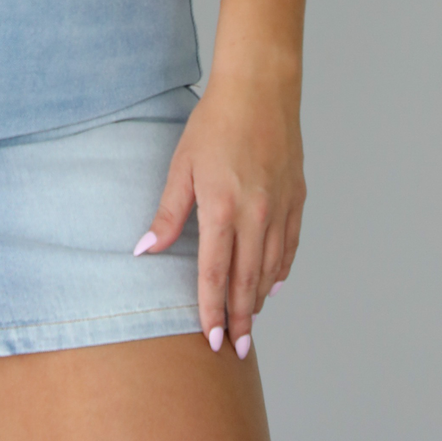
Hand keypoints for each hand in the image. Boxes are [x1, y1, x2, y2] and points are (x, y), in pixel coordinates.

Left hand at [132, 72, 304, 356]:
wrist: (260, 90)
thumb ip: (168, 213)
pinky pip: (290, 246)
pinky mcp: (296, 198)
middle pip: (247, 281)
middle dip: (240, 319)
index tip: (212, 340)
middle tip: (238, 350)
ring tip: (249, 322)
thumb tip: (145, 250)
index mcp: (223, 209)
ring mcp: (280, 208)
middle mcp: (256, 215)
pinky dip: (281, 270)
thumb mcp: (181, 166)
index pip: (215, 274)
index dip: (212, 310)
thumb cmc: (214, 124)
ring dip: (259, 299)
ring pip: (271, 268)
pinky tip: (273, 285)